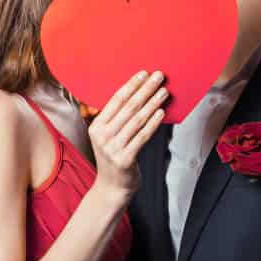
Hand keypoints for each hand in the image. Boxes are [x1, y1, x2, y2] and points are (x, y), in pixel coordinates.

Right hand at [87, 70, 167, 196]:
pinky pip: (143, 136)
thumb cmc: (114, 157)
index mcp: (96, 126)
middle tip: (159, 76)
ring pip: (137, 120)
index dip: (131, 85)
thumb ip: (116, 119)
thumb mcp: (107, 137)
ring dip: (152, 103)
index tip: (144, 74)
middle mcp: (102, 136)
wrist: (112, 187)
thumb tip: (137, 94)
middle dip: (145, 89)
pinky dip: (153, 123)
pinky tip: (161, 112)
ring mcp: (113, 148)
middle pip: (128, 107)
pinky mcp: (125, 159)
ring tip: (164, 91)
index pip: (115, 100)